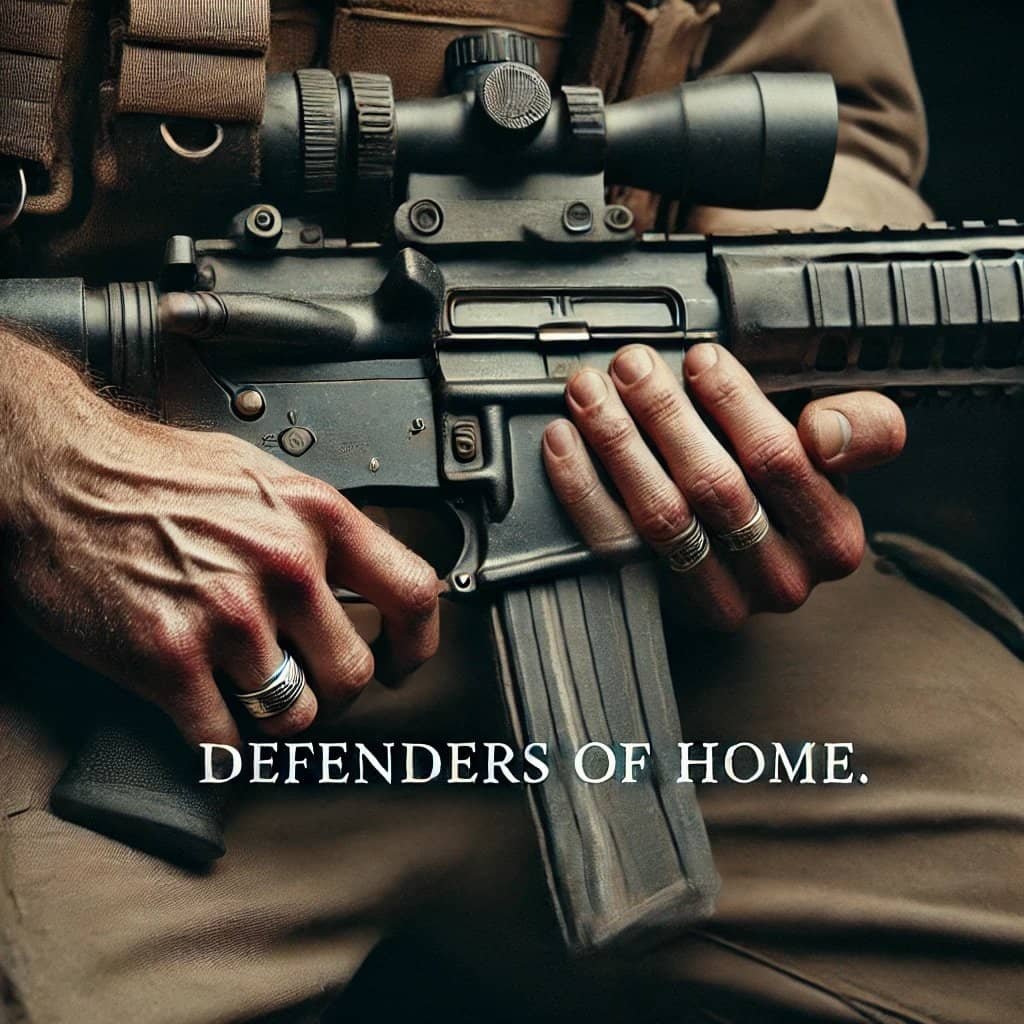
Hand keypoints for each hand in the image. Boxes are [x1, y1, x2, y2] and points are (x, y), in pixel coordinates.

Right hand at [0, 332, 438, 747]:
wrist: (56, 469)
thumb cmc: (151, 471)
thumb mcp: (260, 476)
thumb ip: (316, 527)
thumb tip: (357, 572)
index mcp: (316, 516)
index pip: (412, 593)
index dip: (418, 644)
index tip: (401, 662)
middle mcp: (284, 567)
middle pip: (352, 675)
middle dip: (332, 694)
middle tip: (308, 686)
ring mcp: (229, 616)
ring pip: (292, 716)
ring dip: (275, 720)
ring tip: (251, 697)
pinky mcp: (169, 658)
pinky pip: (224, 740)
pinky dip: (220, 742)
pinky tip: (208, 716)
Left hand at [542, 343, 904, 630]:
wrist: (750, 562)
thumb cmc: (787, 491)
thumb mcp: (841, 456)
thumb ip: (863, 428)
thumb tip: (825, 432)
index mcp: (832, 539)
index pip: (779, 460)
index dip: (734, 403)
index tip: (700, 358)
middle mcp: (779, 578)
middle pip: (714, 486)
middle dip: (665, 415)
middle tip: (633, 365)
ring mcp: (717, 598)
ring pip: (660, 515)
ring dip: (618, 443)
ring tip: (592, 392)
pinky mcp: (660, 602)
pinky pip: (613, 541)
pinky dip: (582, 486)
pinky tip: (565, 441)